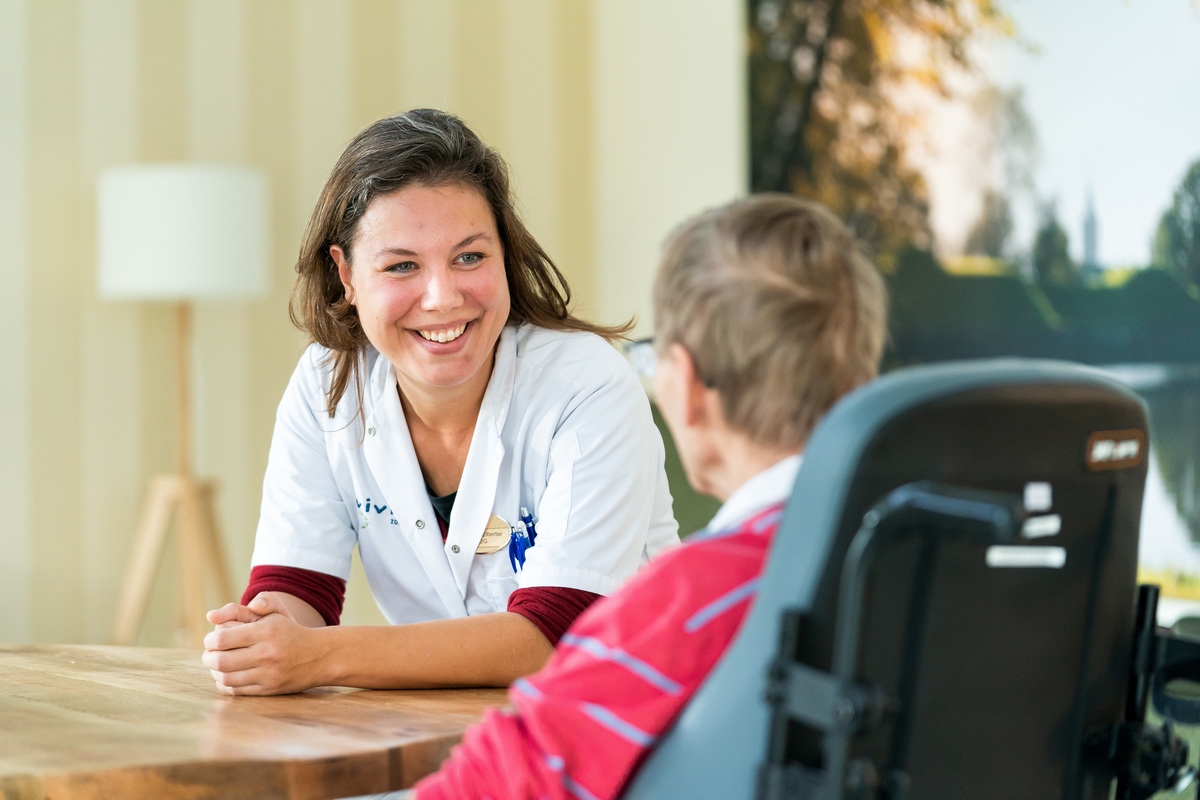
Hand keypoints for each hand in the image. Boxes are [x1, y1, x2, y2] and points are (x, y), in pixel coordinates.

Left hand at [202, 593, 328, 694]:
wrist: (320, 655)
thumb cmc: (289, 632)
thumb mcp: (273, 614)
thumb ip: (242, 611)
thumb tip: (211, 616)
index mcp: (265, 632)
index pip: (223, 639)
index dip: (209, 641)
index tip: (210, 640)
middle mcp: (266, 653)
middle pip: (221, 661)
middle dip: (208, 658)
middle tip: (208, 655)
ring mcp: (268, 674)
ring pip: (226, 678)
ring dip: (215, 673)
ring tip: (217, 666)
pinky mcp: (269, 689)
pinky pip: (237, 690)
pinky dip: (225, 684)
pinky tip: (227, 677)